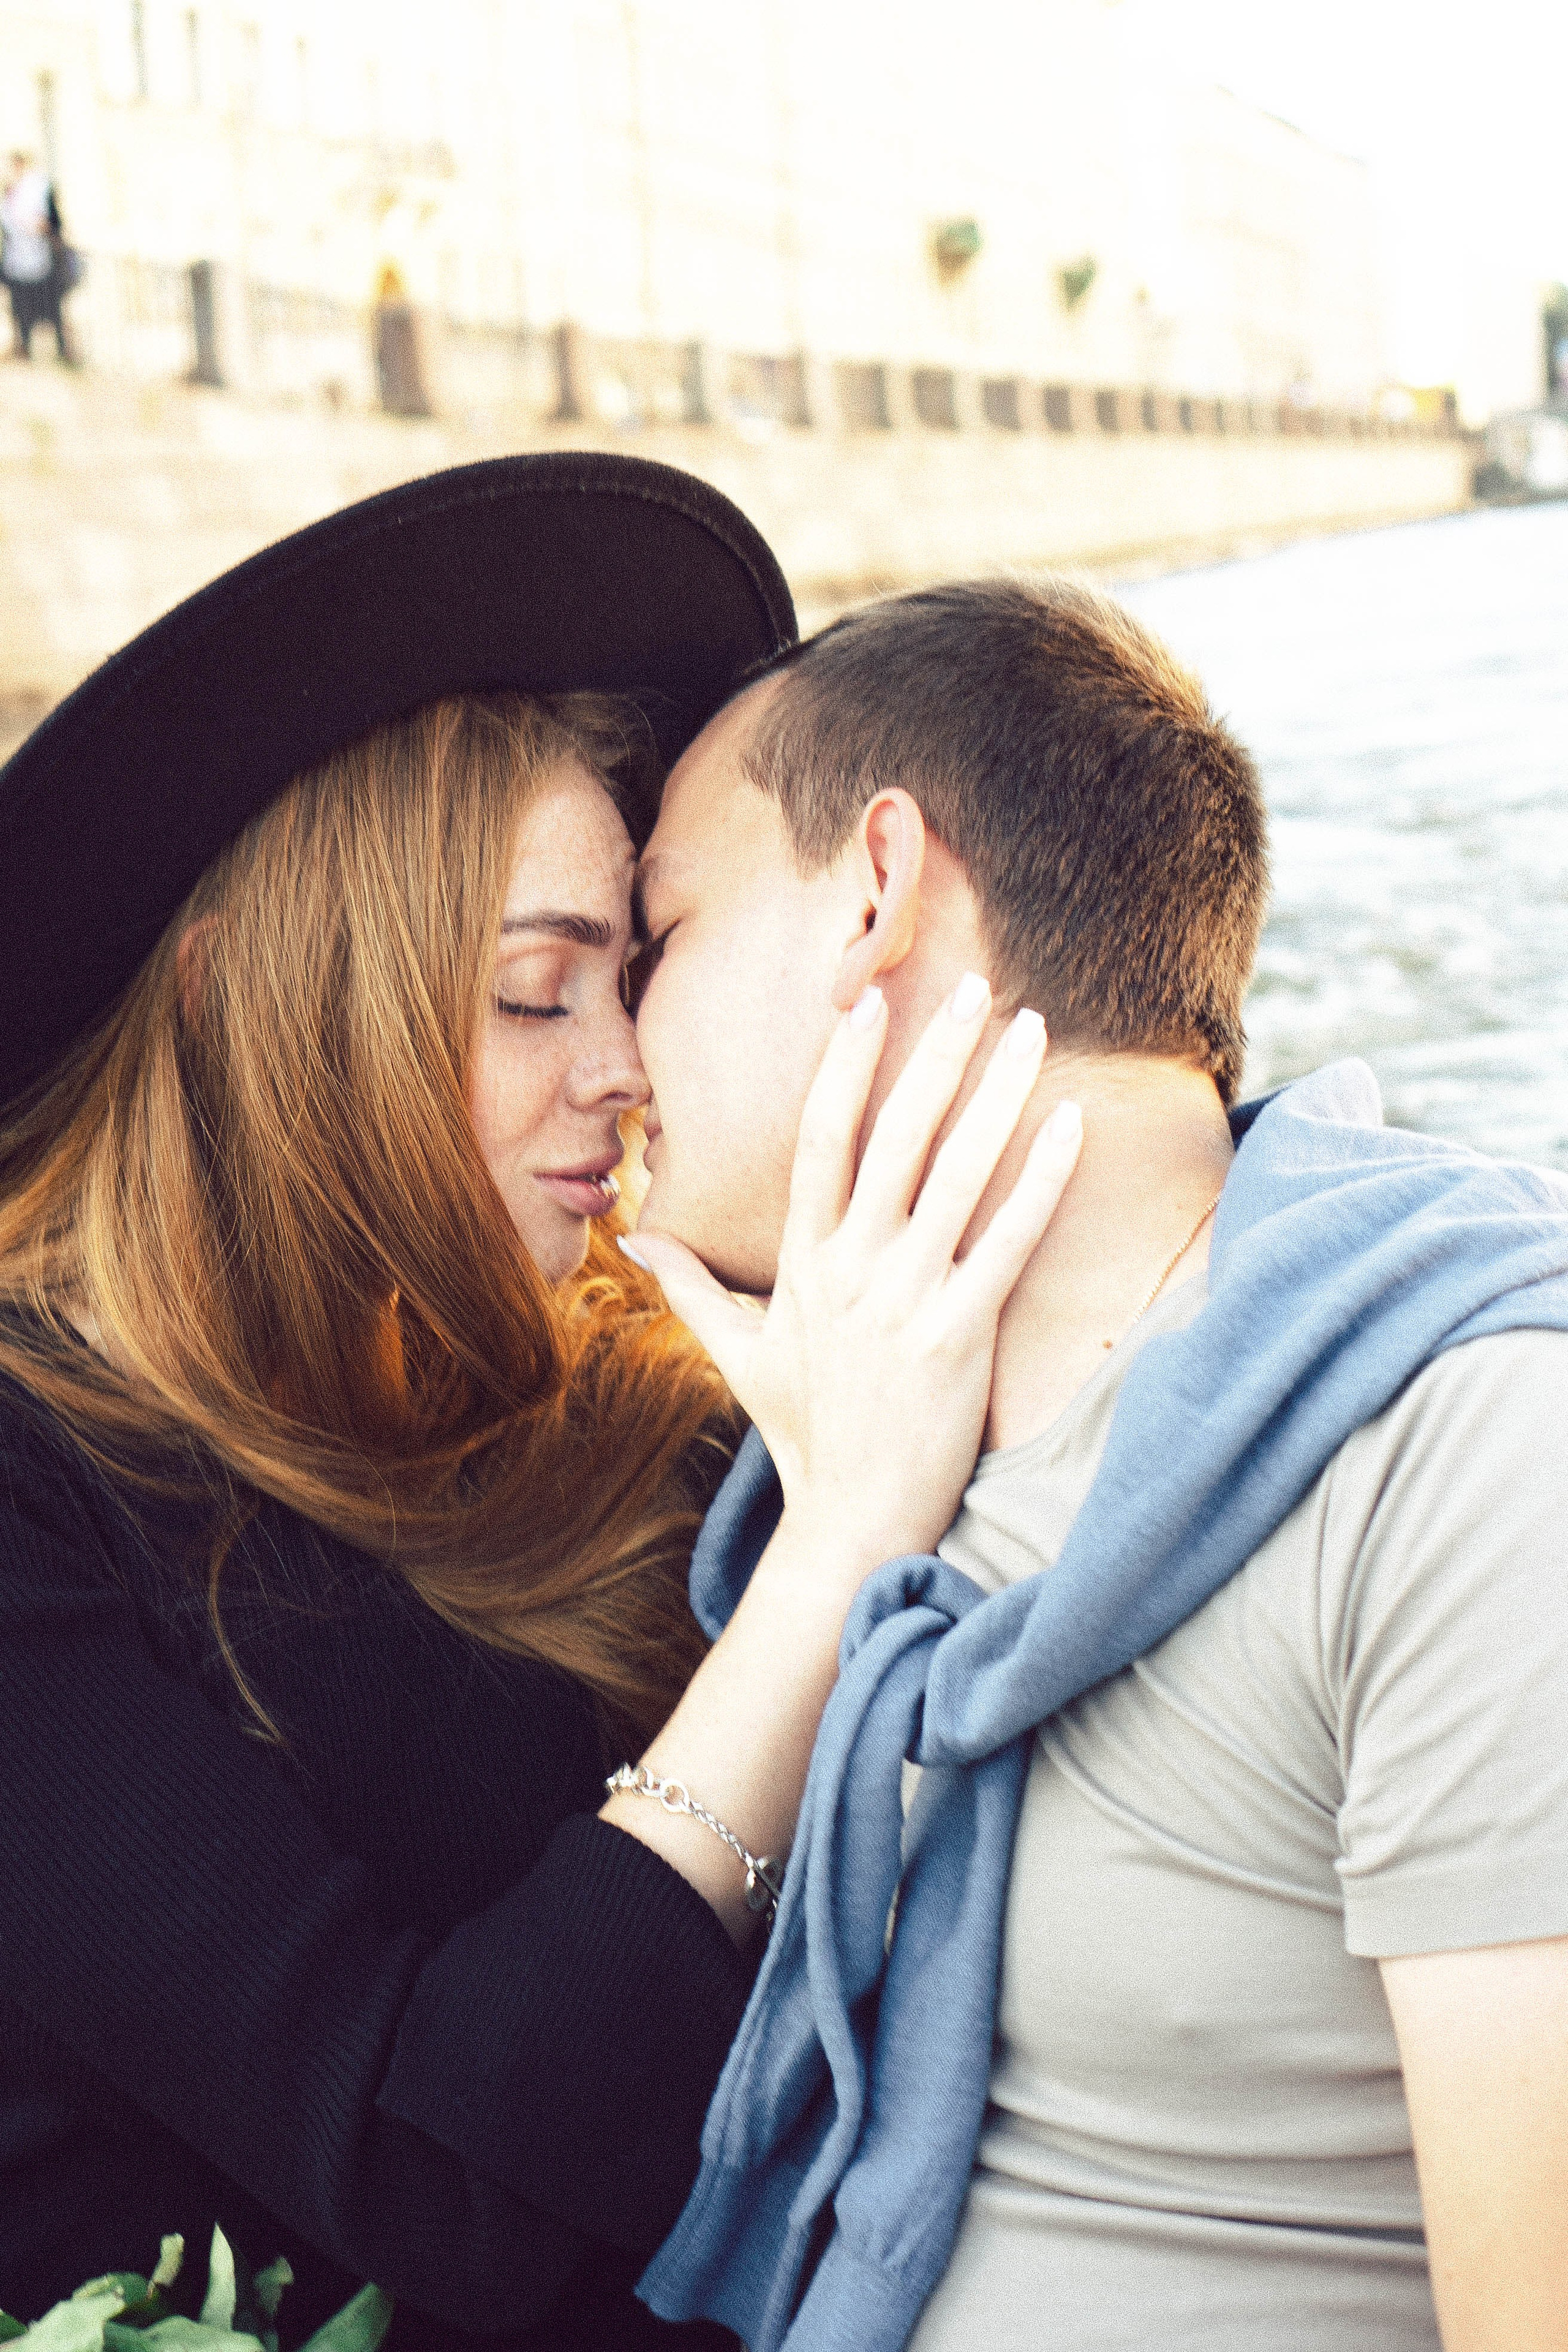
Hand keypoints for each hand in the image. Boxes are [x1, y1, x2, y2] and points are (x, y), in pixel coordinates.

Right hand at [627, 974, 1081, 1572]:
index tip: (870, 1003)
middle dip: (937, 1054)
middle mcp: (851, 1269)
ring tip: (1033, 1031)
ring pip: (957, 1174)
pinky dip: (1041, 1181)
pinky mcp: (958, 1336)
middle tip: (976, 988)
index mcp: (803, 1262)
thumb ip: (689, 1288)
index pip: (821, 1140)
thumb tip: (633, 1243)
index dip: (846, 1066)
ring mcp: (904, 1300)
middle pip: (896, 1136)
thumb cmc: (804, 1436)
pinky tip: (1070, 1126)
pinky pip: (1008, 1243)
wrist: (849, 1524)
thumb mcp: (737, 1354)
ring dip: (999, 1093)